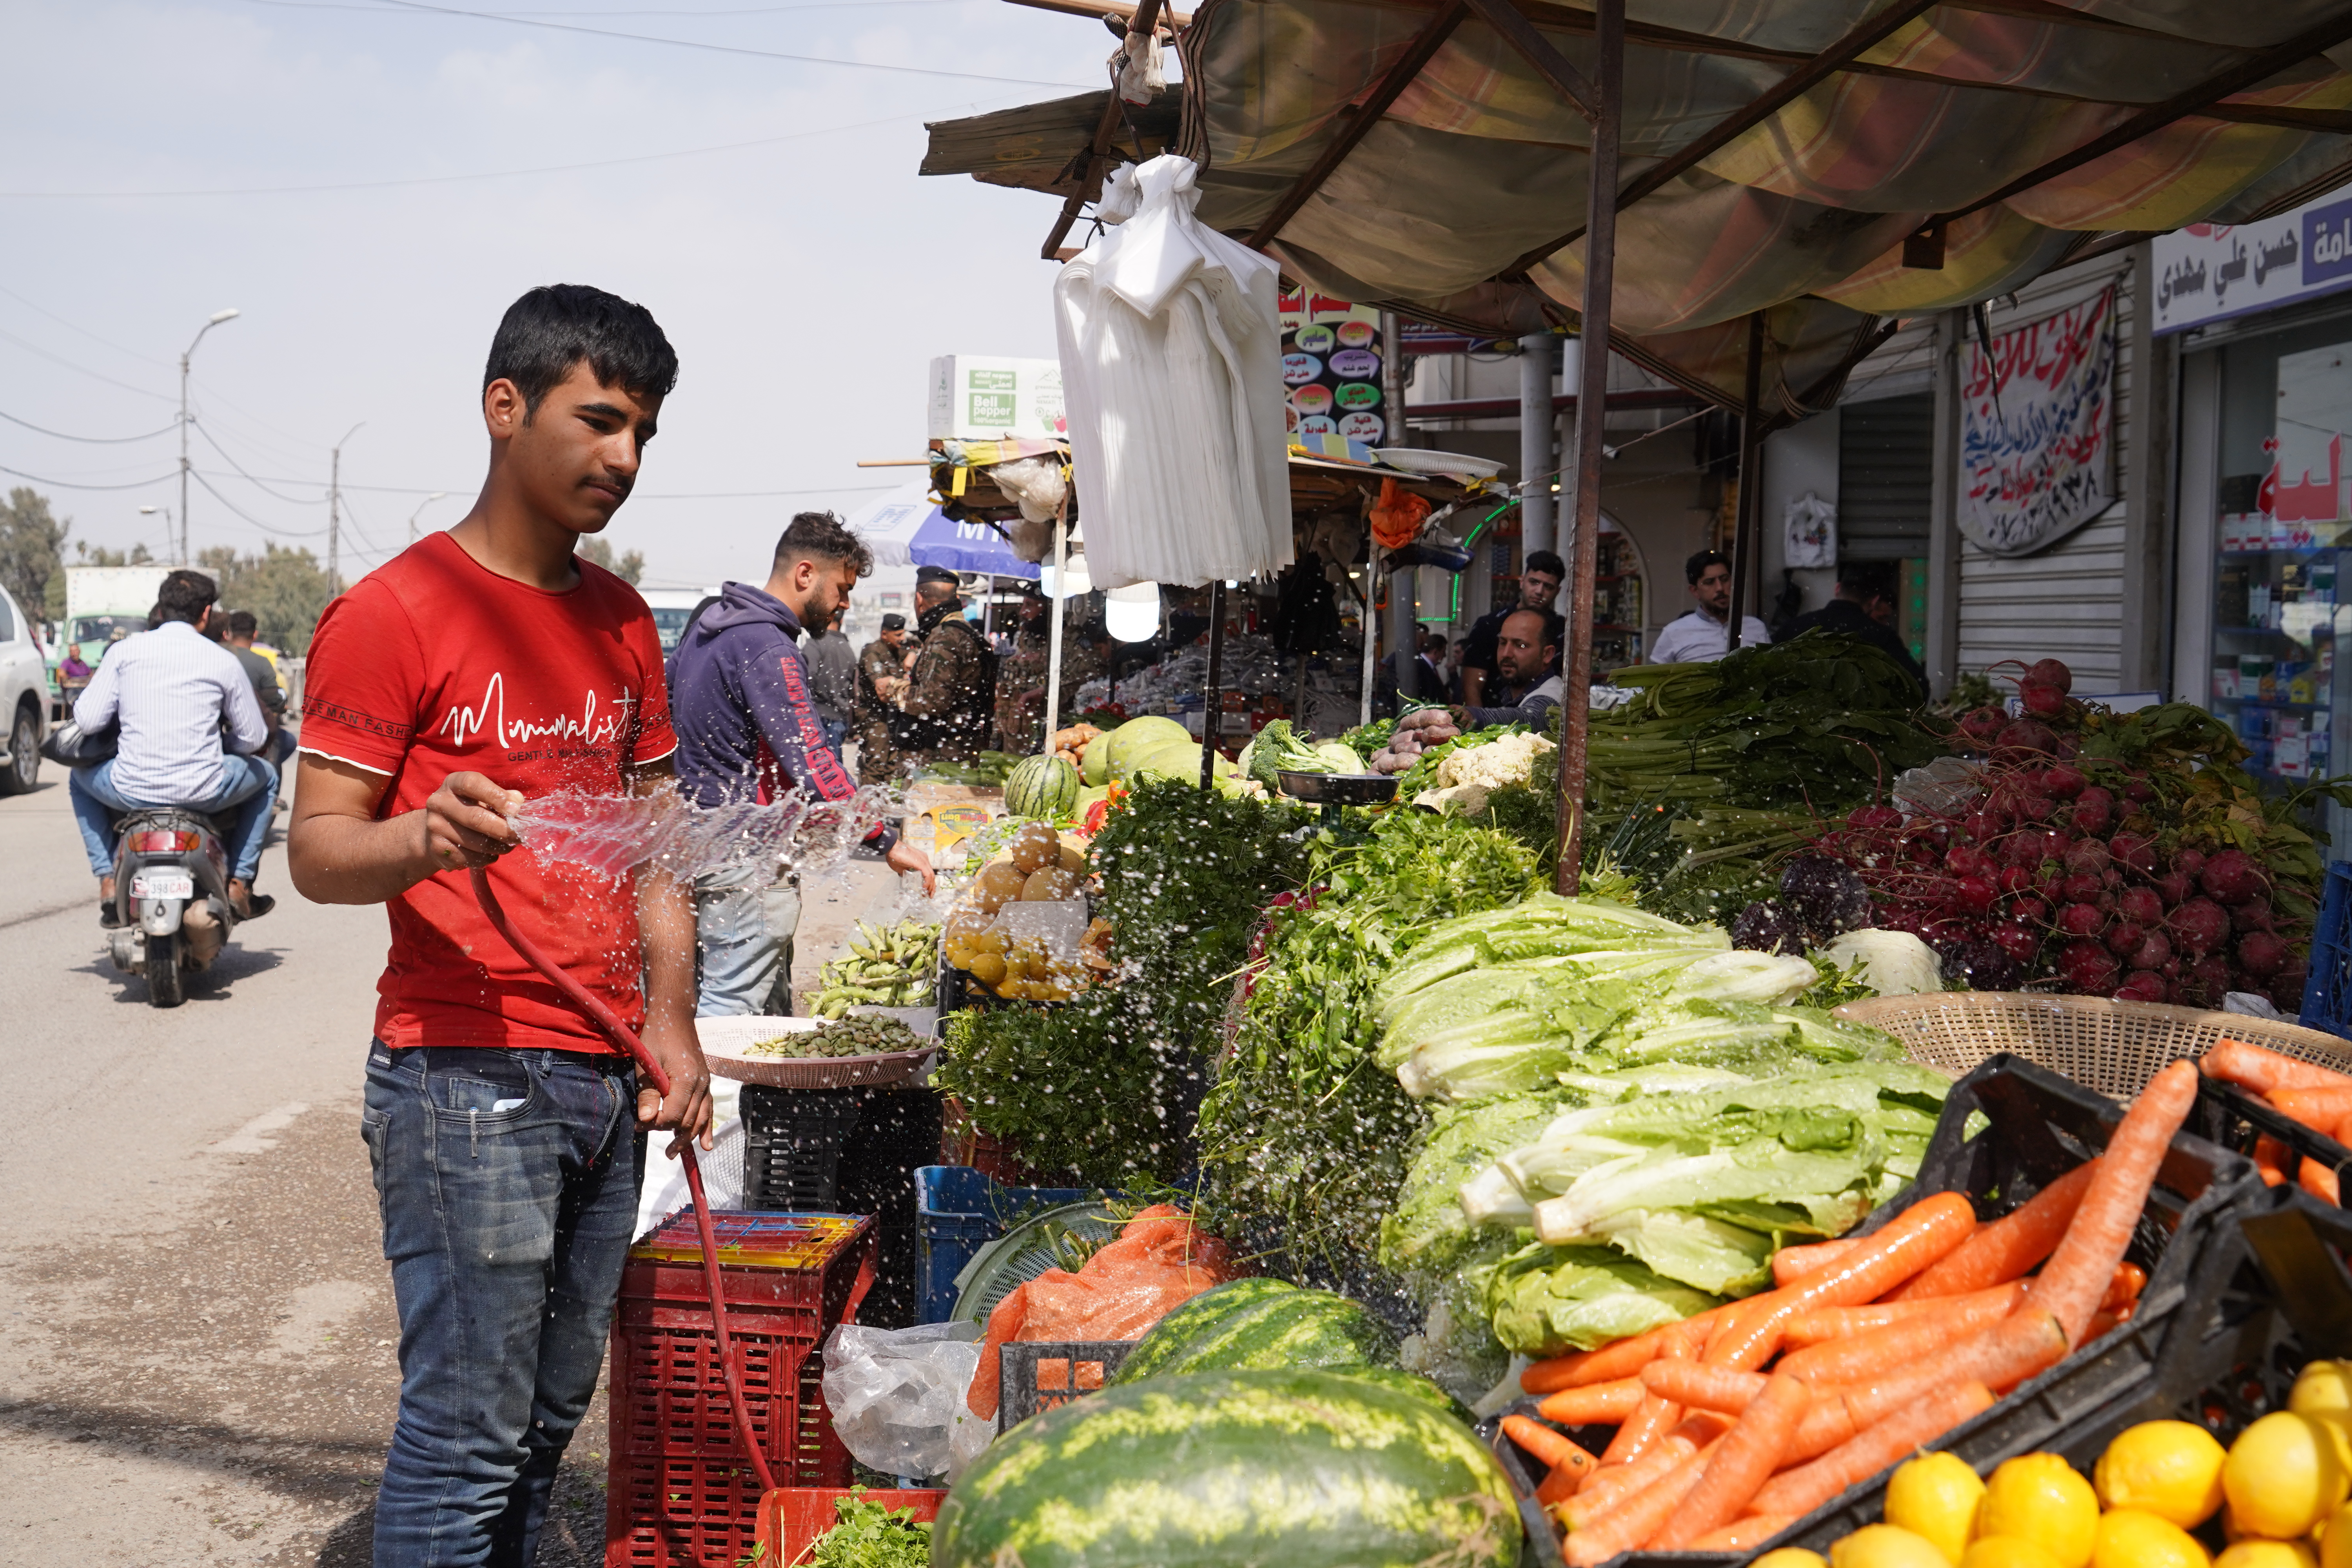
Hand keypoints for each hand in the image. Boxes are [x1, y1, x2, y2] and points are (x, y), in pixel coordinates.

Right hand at [421, 771, 524, 874]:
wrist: (436, 832)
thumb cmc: (469, 809)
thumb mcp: (483, 797)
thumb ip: (502, 797)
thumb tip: (518, 802)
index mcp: (453, 783)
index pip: (472, 784)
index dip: (496, 796)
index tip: (516, 809)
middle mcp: (440, 802)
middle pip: (476, 818)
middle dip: (504, 830)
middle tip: (520, 835)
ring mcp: (435, 826)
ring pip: (476, 842)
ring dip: (499, 847)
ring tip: (507, 845)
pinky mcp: (437, 848)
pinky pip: (470, 858)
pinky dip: (487, 858)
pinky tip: (490, 853)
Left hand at [636, 1013, 713, 1157]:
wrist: (675, 1017)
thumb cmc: (657, 1038)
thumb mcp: (646, 1065)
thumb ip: (647, 1093)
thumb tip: (645, 1121)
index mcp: (686, 1079)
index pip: (673, 1115)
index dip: (655, 1124)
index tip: (639, 1125)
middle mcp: (701, 1084)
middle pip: (688, 1121)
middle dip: (670, 1134)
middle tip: (651, 1139)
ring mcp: (706, 1084)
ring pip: (700, 1119)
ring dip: (688, 1138)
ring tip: (674, 1153)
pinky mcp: (705, 1084)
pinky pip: (709, 1110)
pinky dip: (707, 1128)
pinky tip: (705, 1145)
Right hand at [887, 838, 936, 895]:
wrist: (891, 848)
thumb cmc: (894, 856)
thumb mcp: (902, 868)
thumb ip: (906, 872)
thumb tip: (906, 878)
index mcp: (921, 860)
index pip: (928, 873)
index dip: (929, 882)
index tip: (927, 890)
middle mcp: (925, 859)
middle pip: (932, 875)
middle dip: (932, 886)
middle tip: (929, 895)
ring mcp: (924, 860)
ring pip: (931, 875)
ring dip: (930, 886)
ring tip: (927, 894)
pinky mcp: (921, 863)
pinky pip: (927, 875)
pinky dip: (927, 882)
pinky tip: (924, 888)